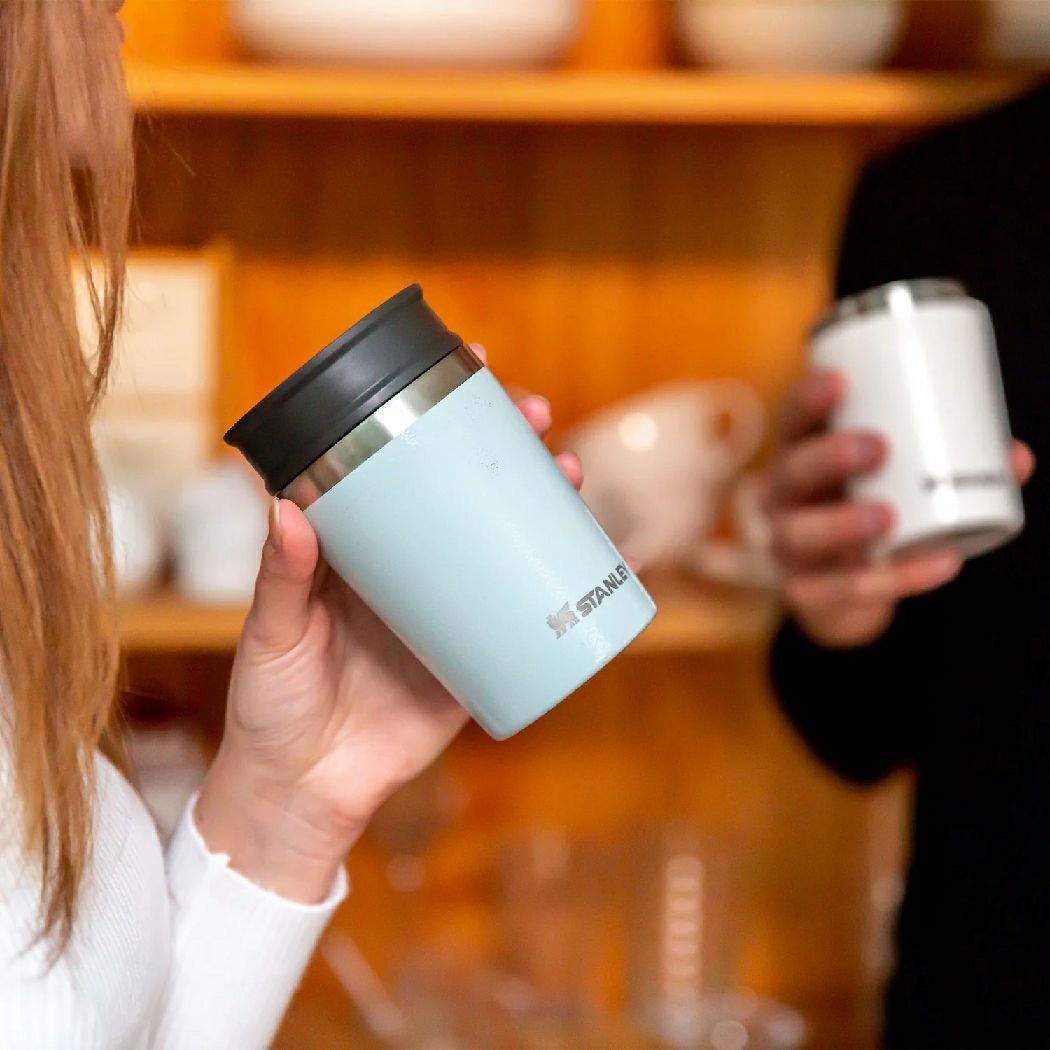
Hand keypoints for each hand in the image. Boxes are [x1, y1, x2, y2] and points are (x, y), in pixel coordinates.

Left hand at [195, 352, 583, 901]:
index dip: (442, 416)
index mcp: (363, 549)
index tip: (471, 367)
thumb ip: (282, 577)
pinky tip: (614, 559)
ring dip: (550, 501)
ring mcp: (451, 610)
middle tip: (536, 414)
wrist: (304, 792)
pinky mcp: (478, 658)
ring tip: (572, 472)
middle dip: (510, 447)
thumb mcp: (272, 633)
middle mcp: (413, 569)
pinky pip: (532, 616)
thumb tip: (290, 505)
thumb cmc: (272, 704)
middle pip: (471, 492)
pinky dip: (576, 588)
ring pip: (509, 542)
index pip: (407, 465)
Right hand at [768, 369, 1034, 649]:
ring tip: (887, 515)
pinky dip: (894, 578)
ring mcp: (791, 548)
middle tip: (876, 448)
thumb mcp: (894, 482)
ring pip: (801, 534)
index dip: (807, 400)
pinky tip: (936, 563)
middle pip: (791, 473)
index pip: (792, 422)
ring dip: (842, 523)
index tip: (840, 380)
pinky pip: (843, 588)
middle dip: (828, 458)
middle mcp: (784, 499)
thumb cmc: (867, 510)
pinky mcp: (809, 592)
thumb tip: (1014, 456)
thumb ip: (947, 465)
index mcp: (801, 457)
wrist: (843, 591)